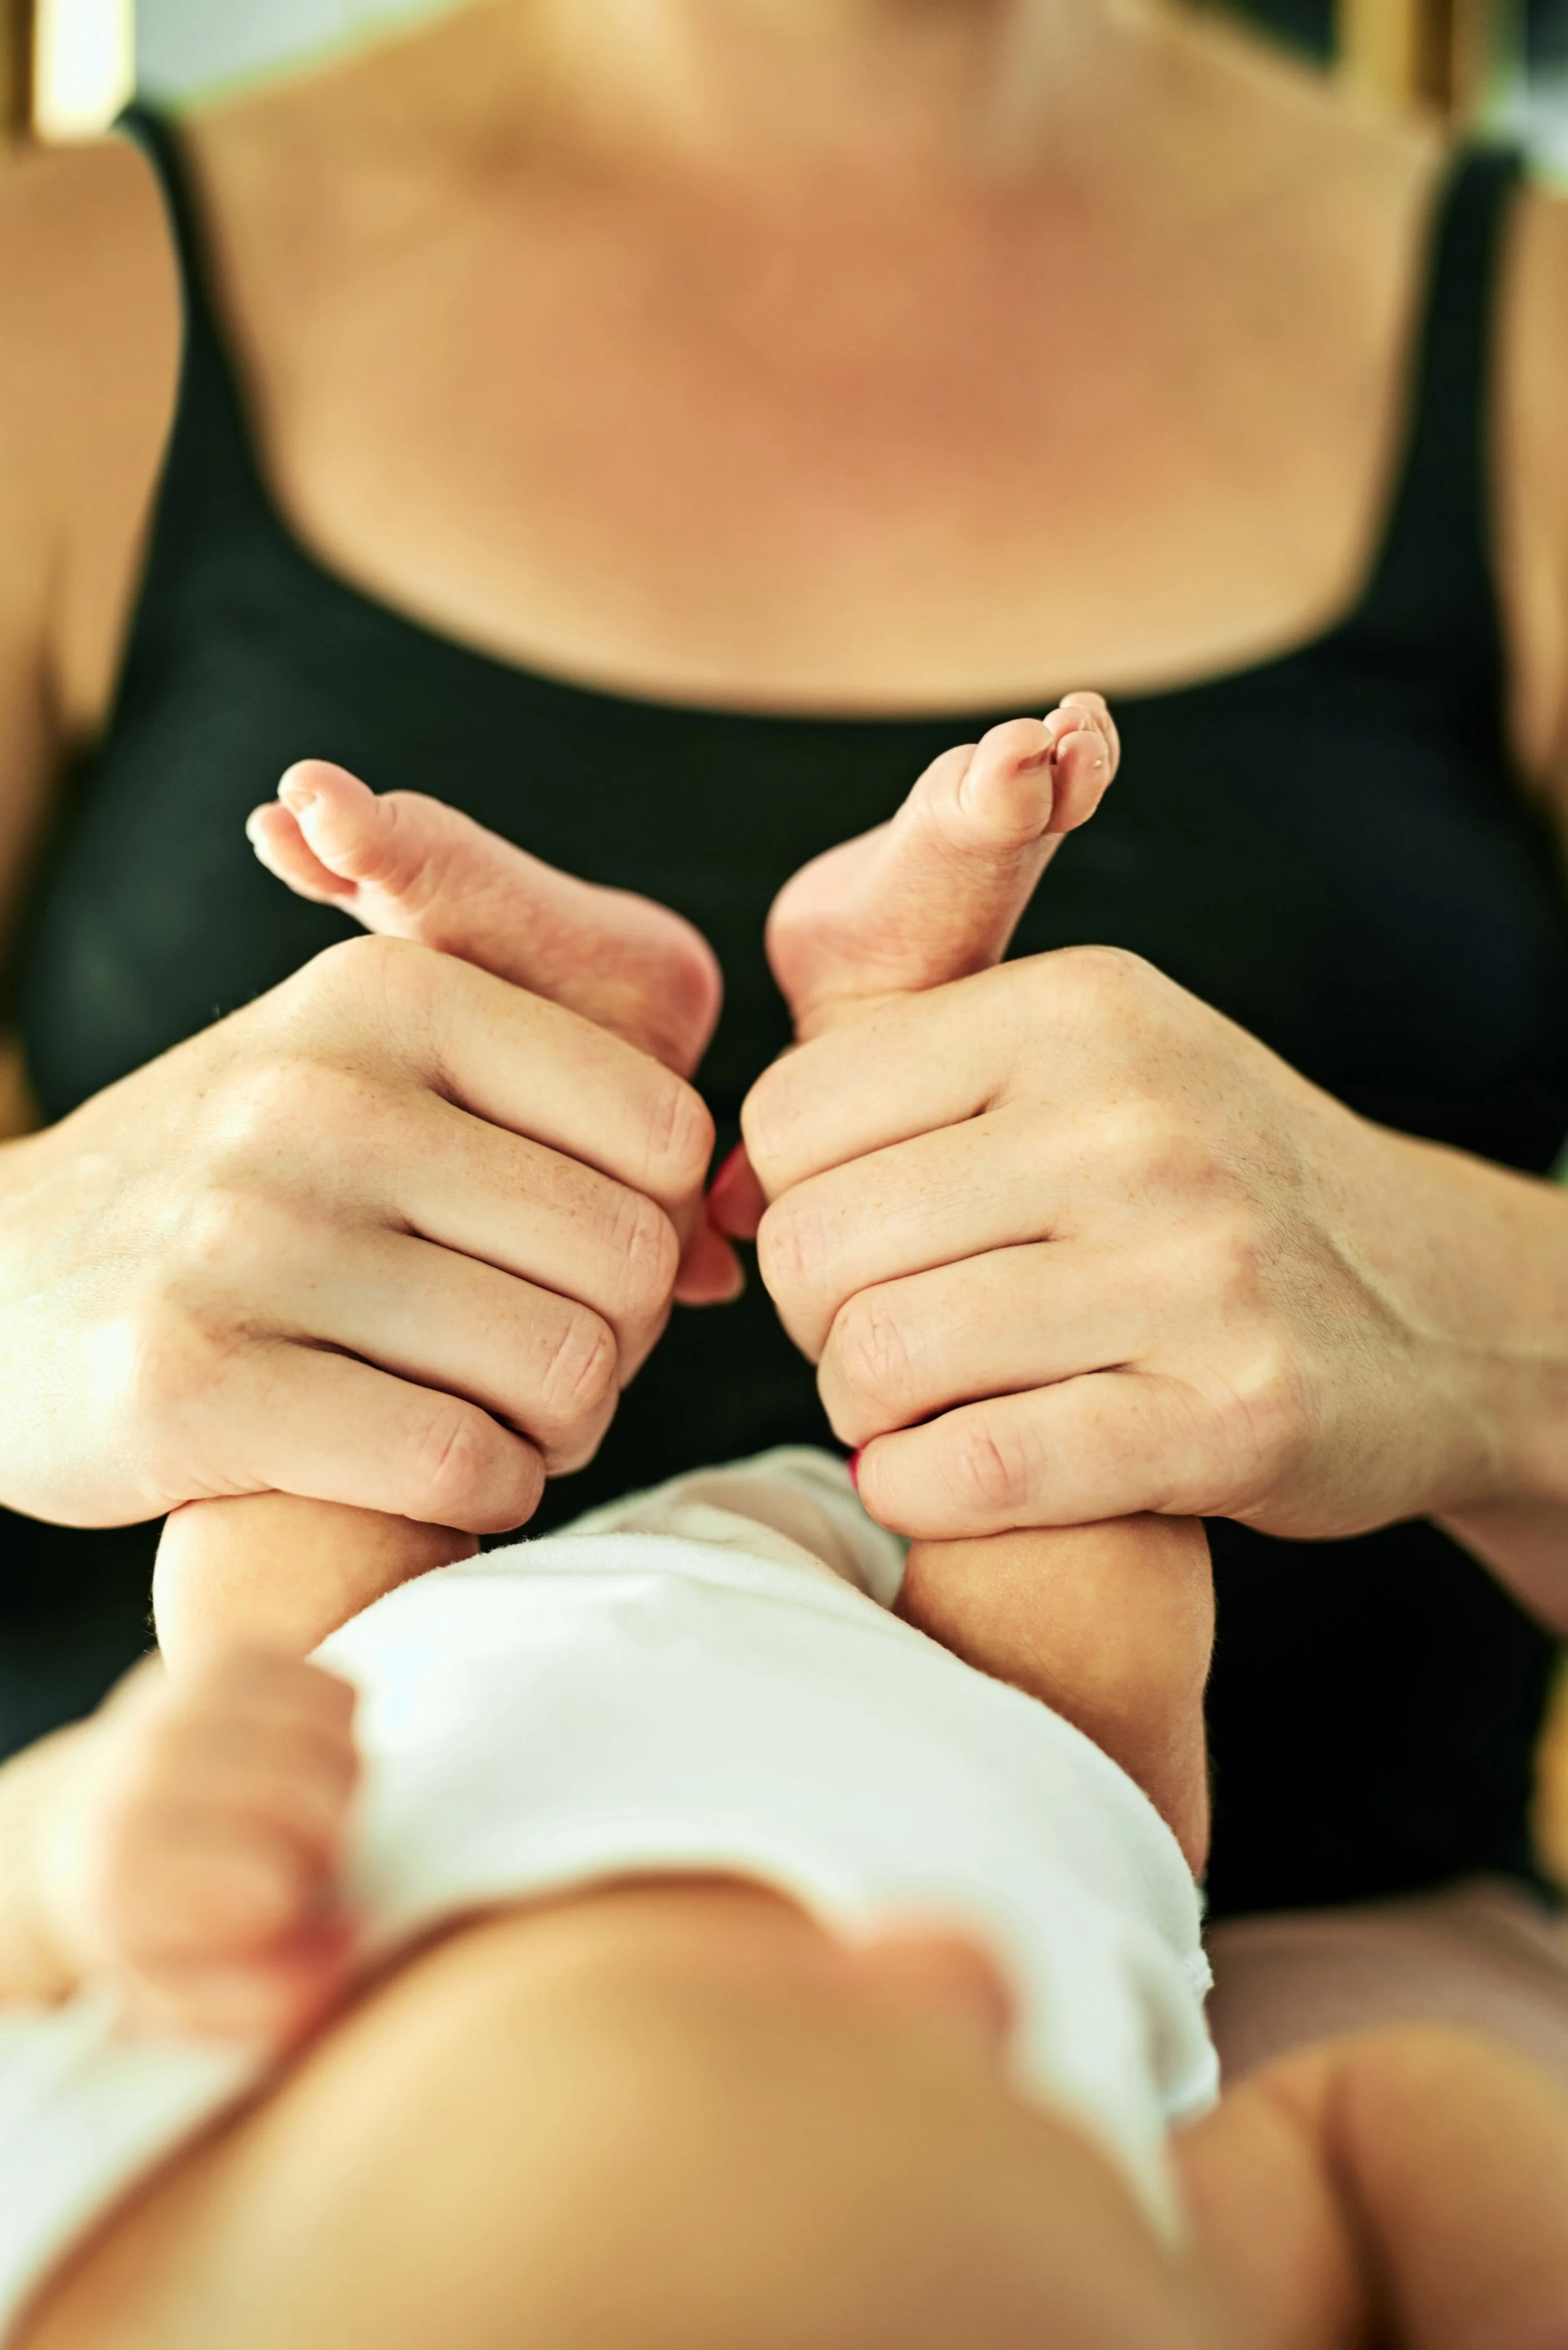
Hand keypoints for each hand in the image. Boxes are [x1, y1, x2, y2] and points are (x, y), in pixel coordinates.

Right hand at [0, 916, 714, 1533]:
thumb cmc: (238, 1193)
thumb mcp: (364, 1075)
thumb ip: (547, 1105)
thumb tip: (720, 1244)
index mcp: (387, 994)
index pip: (664, 1132)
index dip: (654, 1228)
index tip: (581, 1268)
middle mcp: (316, 1093)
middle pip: (625, 1259)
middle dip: (617, 1344)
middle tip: (547, 1372)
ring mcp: (243, 1235)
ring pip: (559, 1370)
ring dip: (556, 1430)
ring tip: (493, 1422)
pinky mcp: (191, 1382)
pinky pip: (456, 1463)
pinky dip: (484, 1494)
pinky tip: (439, 1474)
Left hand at [39, 1650, 358, 2041]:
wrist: (84, 1826)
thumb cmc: (151, 1923)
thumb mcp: (186, 1996)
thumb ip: (270, 1994)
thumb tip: (355, 1934)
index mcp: (121, 1865)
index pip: (270, 1888)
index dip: (294, 1910)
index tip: (268, 1915)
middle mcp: (143, 1767)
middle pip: (317, 1804)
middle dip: (326, 1847)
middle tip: (293, 1861)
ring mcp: (183, 1699)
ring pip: (337, 1740)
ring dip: (341, 1787)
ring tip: (296, 1813)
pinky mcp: (225, 1657)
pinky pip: (339, 1688)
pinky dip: (342, 1732)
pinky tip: (300, 1762)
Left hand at [740, 752, 1515, 1543]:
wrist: (1435, 1307)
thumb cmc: (1195, 1186)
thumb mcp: (1078, 1056)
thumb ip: (887, 1075)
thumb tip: (705, 1194)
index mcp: (1077, 1007)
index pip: (791, 1113)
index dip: (787, 1200)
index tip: (860, 1239)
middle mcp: (1136, 1119)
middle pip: (814, 1245)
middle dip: (816, 1316)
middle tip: (885, 1335)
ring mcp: (1194, 1270)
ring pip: (876, 1360)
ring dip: (865, 1409)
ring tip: (924, 1400)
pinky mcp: (1230, 1419)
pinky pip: (973, 1469)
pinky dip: (919, 1489)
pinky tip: (943, 1471)